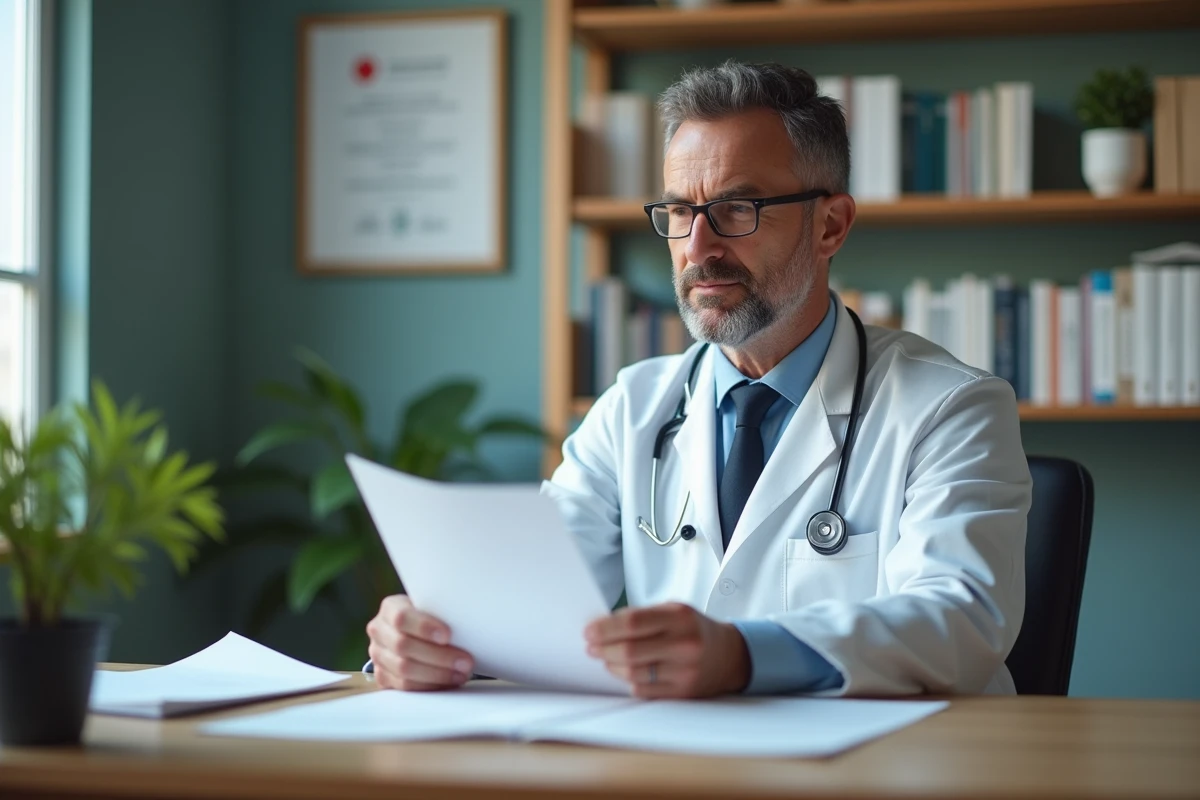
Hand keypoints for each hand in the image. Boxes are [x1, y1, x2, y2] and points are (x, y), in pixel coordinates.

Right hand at [366, 595, 474, 690]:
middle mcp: (379, 631)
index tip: (447, 635)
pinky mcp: (383, 677)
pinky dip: (430, 686)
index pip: (402, 617)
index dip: (424, 627)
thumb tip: (472, 618)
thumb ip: (443, 611)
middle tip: (466, 661)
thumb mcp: (434, 607)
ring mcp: (378, 655)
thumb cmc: (433, 617)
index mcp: (391, 608)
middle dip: (439, 656)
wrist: (416, 633)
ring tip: (461, 673)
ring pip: (404, 670)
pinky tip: (448, 682)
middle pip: (403, 646)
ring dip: (437, 674)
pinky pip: (405, 687)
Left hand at [584, 602, 750, 698]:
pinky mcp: (682, 693)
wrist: (728, 655)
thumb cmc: (693, 629)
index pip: (632, 622)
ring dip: (612, 666)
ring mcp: (684, 671)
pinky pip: (643, 690)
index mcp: (679, 617)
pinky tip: (626, 672)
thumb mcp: (673, 611)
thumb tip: (602, 626)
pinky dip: (629, 680)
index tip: (589, 632)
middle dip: (603, 649)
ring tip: (607, 659)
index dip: (605, 628)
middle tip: (592, 647)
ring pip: (633, 673)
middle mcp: (684, 644)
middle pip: (629, 651)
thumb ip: (642, 616)